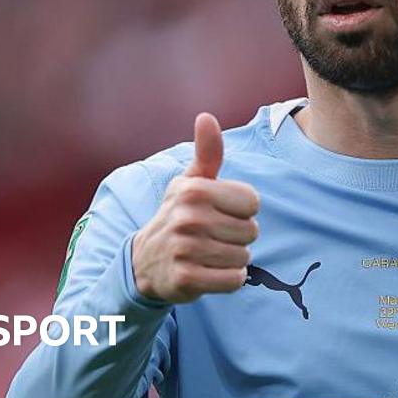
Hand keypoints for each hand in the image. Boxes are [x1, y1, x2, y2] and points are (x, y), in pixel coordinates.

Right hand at [131, 113, 259, 302]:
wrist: (145, 262)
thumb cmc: (179, 215)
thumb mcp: (191, 182)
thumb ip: (207, 152)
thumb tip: (206, 117)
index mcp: (194, 190)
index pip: (253, 202)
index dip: (242, 211)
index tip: (219, 213)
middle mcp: (188, 217)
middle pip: (251, 231)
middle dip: (237, 237)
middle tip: (211, 237)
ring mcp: (185, 249)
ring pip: (243, 257)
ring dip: (232, 259)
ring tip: (208, 254)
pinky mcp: (186, 279)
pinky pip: (234, 281)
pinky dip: (228, 280)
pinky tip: (208, 272)